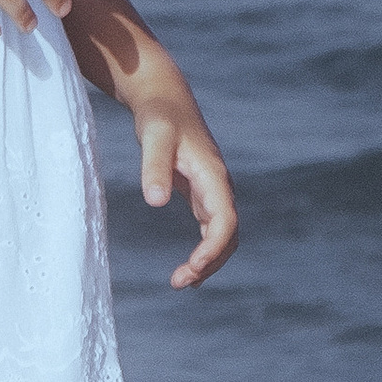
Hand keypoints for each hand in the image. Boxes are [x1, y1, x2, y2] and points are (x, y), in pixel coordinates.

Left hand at [128, 82, 238, 289]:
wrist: (164, 99)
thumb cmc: (159, 115)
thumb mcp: (153, 136)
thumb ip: (153, 166)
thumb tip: (155, 202)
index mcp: (213, 175)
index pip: (225, 220)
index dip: (214, 248)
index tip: (193, 267)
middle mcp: (219, 186)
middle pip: (228, 235)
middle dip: (210, 262)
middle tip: (180, 282)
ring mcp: (212, 191)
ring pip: (222, 236)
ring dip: (208, 261)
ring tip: (180, 282)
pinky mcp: (201, 194)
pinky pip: (211, 230)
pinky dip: (204, 252)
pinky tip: (188, 270)